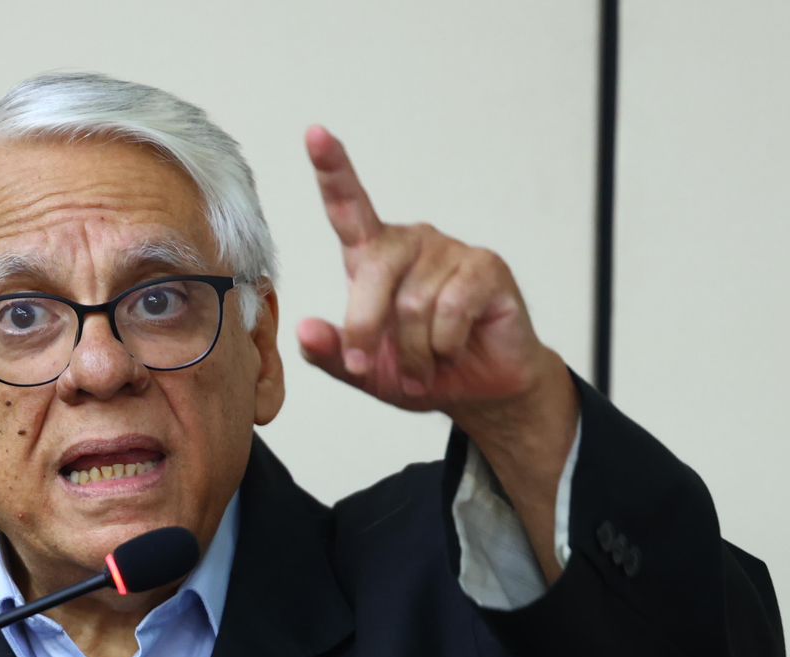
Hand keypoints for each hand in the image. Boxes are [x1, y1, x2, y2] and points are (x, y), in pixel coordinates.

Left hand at [297, 126, 559, 418]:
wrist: (481, 389)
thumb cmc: (419, 370)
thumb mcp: (365, 370)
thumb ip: (332, 353)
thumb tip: (304, 330)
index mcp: (374, 256)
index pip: (348, 206)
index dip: (332, 169)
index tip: (315, 134)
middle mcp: (410, 242)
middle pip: (374, 272)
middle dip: (365, 328)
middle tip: (367, 366)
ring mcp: (450, 250)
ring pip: (413, 304)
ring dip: (413, 352)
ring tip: (423, 367)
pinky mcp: (486, 266)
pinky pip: (451, 309)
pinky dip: (446, 344)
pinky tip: (454, 349)